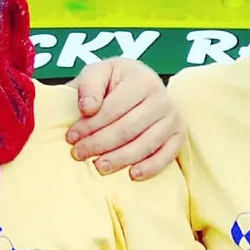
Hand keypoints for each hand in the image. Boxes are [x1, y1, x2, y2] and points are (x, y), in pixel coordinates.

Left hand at [65, 57, 183, 177]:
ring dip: (119, 159)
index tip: (71, 137)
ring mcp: (173, 117)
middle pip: (127, 129)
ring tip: (98, 167)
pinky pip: (166, 156)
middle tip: (79, 154)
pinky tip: (131, 175)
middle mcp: (162, 98)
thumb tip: (88, 108)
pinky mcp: (179, 134)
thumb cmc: (113, 83)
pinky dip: (150, 168)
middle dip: (99, 144)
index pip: (113, 109)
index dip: (89, 126)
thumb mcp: (97, 73)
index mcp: (142, 79)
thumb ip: (89, 86)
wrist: (137, 86)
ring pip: (145, 145)